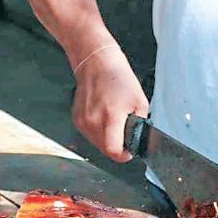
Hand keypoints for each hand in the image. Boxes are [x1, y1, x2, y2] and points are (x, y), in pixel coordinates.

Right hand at [71, 46, 148, 161]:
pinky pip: (89, 134)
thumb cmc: (118, 77)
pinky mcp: (77, 119)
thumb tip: (137, 139)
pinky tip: (103, 116)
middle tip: (124, 132)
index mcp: (110, 117)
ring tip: (113, 121)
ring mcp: (83, 121)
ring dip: (107, 139)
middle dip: (117, 145)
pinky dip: (98, 131)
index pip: (114, 151)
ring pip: (96, 144)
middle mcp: (93, 121)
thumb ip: (140, 124)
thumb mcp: (140, 101)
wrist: (96, 63)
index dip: (124, 154)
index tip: (129, 151)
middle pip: (105, 150)